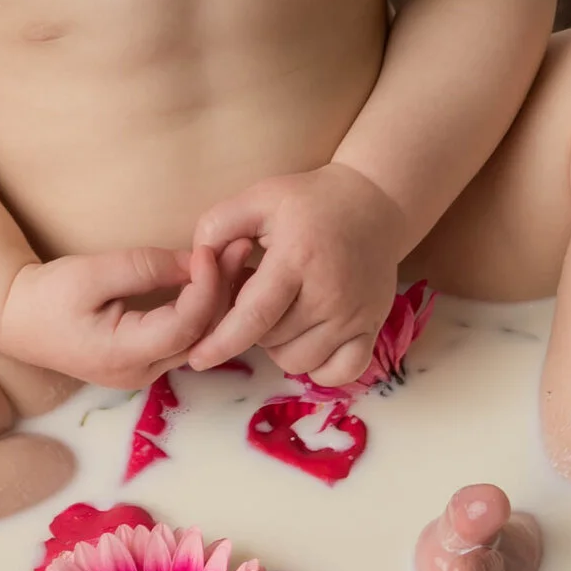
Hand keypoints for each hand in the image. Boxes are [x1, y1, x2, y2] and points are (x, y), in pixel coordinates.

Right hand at [0, 245, 233, 387]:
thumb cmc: (47, 295)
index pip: (186, 324)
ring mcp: (144, 373)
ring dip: (219, 300)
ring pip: (198, 340)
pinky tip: (214, 279)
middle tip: (241, 247)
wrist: (16, 320)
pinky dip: (203, 309)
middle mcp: (140, 373)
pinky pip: (185, 339)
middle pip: (200, 337)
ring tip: (235, 258)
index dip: (207, 286)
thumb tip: (195, 262)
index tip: (209, 249)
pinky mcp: (144, 362)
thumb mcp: (93, 272)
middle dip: (224, 291)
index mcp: (124, 355)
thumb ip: (145, 267)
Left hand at [182, 165, 407, 382]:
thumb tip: (196, 264)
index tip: (197, 358)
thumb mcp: (260, 198)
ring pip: (299, 361)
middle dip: (249, 330)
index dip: (221, 342)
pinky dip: (319, 366)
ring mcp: (355, 315)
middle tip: (254, 299)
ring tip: (280, 313)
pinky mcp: (373, 327)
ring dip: (279, 347)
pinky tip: (308, 340)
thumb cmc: (310, 202)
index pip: (254, 316)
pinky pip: (341, 372)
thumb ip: (218, 225)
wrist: (375, 203)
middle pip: (271, 341)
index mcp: (297, 259)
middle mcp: (330, 293)